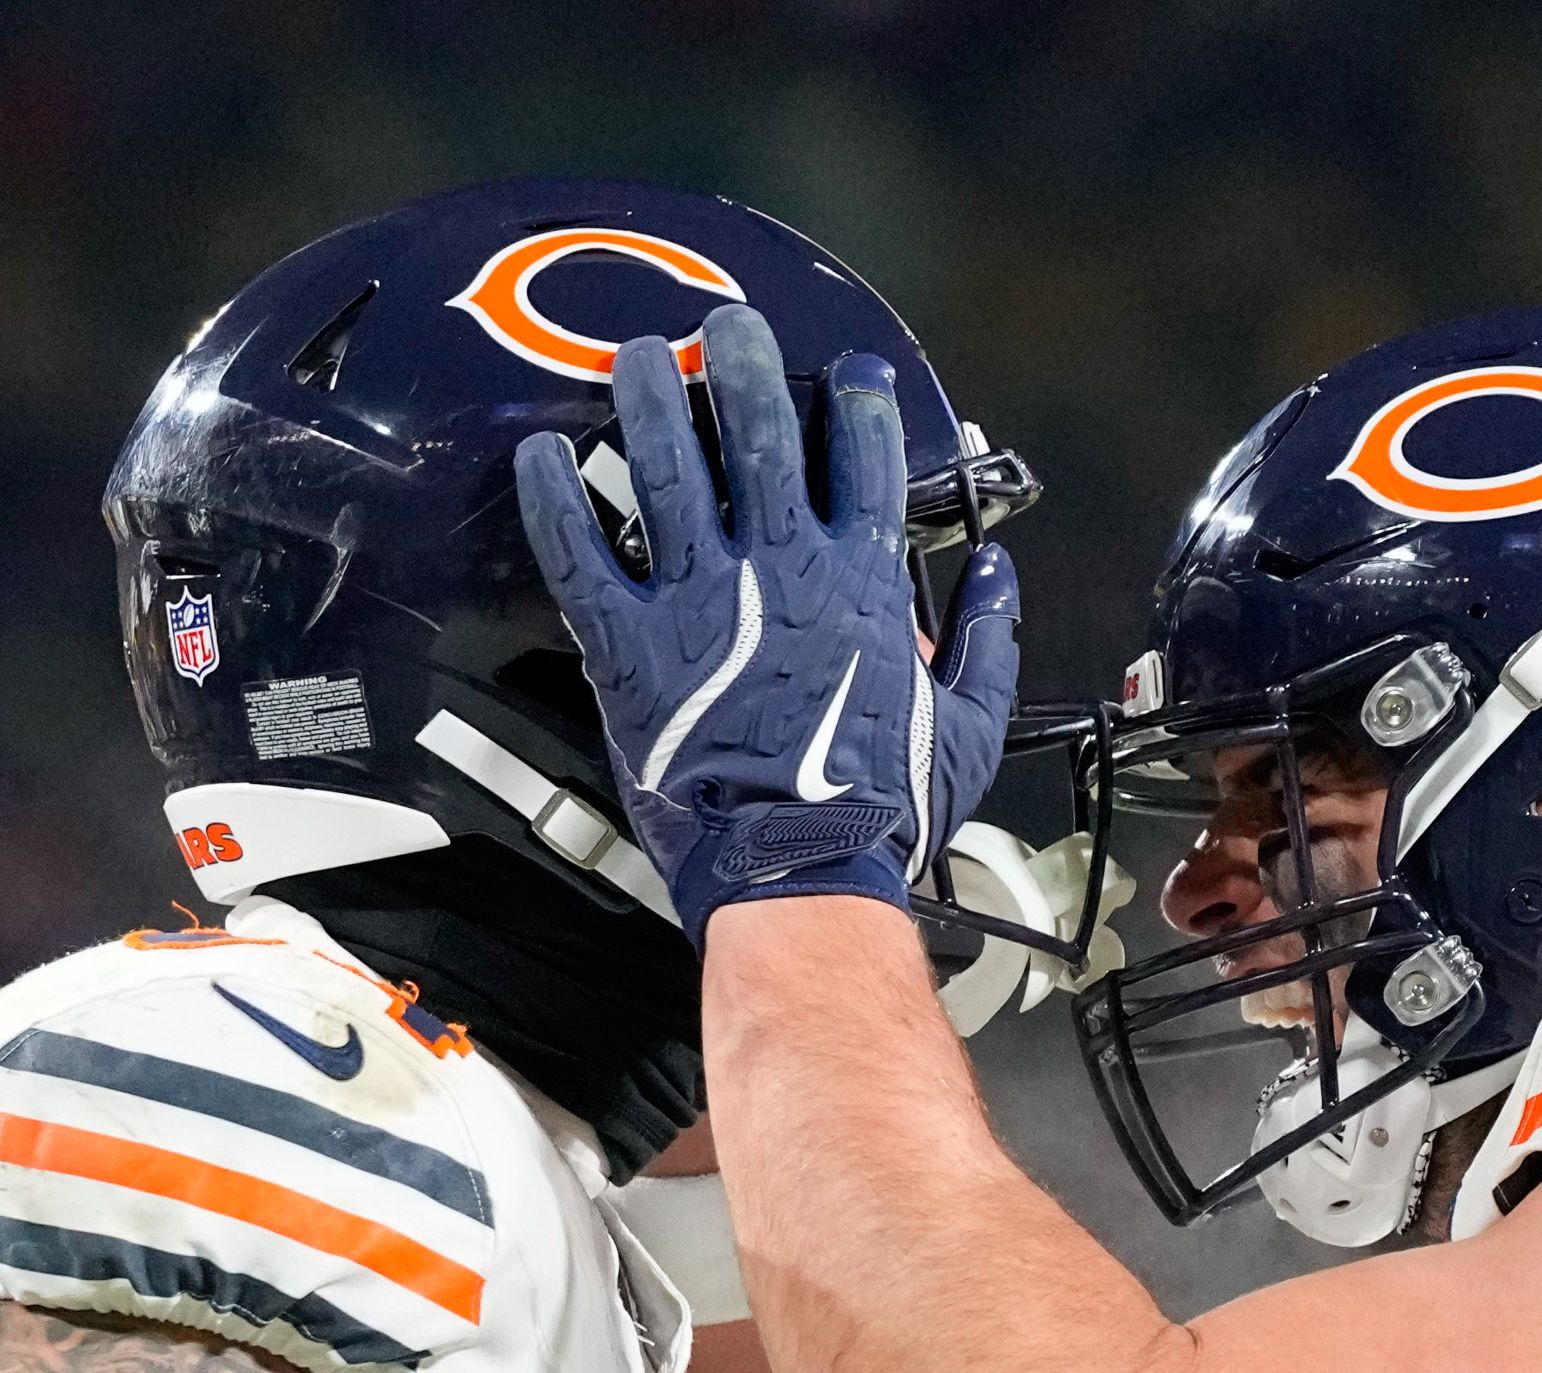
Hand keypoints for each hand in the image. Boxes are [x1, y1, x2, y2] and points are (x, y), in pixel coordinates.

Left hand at [512, 303, 1014, 929]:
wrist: (800, 875)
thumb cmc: (880, 810)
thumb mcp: (970, 728)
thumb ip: (989, 642)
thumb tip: (1001, 580)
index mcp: (861, 580)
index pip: (865, 457)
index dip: (859, 403)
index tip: (851, 377)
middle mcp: (779, 567)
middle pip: (756, 430)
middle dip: (742, 364)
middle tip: (729, 328)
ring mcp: (699, 598)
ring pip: (665, 466)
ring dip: (650, 398)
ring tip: (639, 356)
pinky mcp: (629, 644)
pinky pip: (581, 553)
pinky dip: (555, 499)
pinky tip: (540, 454)